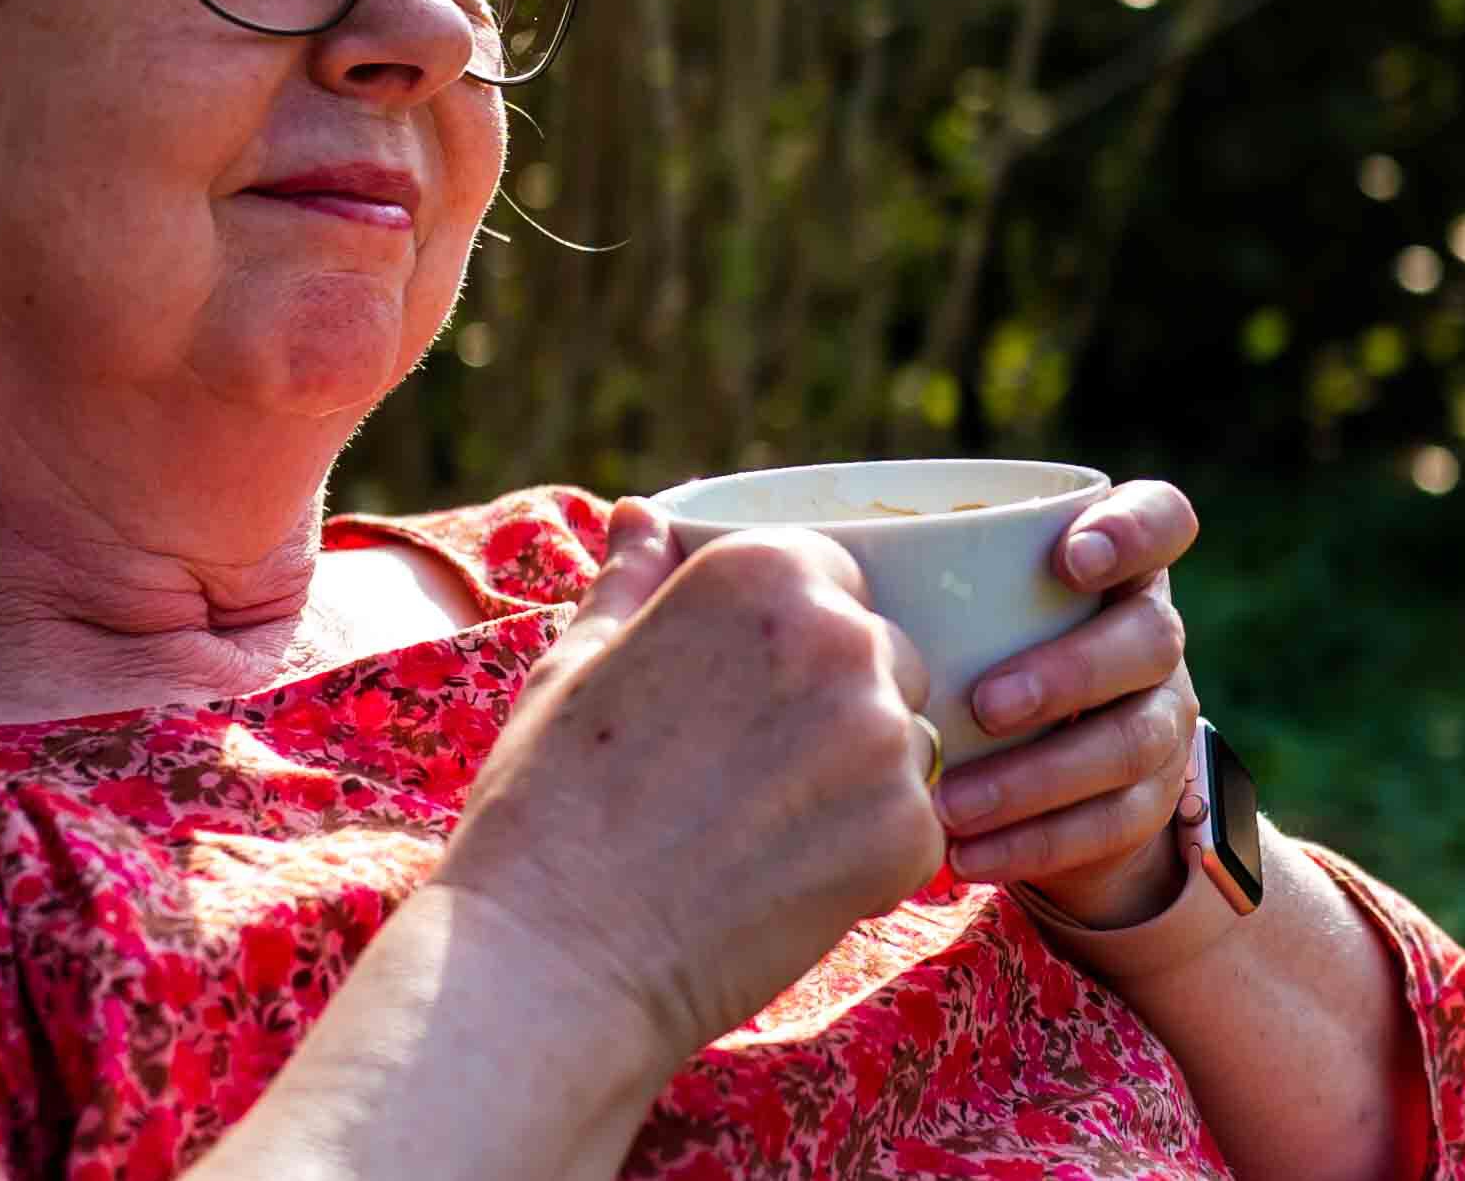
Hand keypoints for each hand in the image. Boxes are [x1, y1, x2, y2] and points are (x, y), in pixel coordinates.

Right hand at [435, 497, 947, 1071]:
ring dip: (856, 778)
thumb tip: (640, 514)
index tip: (735, 694)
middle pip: (883, 655)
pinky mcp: (909, 835)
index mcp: (759, 572)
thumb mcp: (578, 660)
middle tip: (743, 773)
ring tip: (756, 828)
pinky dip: (866, 856)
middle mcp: (839, 636)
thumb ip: (632, 580)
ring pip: (905, 741)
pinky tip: (780, 878)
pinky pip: (914, 827)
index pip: (831, 577)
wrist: (559, 950)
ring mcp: (884, 737)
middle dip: (833, 705)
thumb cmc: (550, 798)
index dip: (787, 640)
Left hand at [932, 480, 1204, 926]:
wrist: (1036, 776)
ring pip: (1131, 742)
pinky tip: (965, 852)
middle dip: (1068, 674)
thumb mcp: (941, 606)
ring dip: (1036, 776)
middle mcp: (1150, 634)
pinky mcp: (1150, 803)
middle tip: (983, 706)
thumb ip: (888, 567)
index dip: (1133, 532)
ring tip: (950, 802)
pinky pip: (1111, 825)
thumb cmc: (959, 655)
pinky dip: (1034, 842)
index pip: (1161, 518)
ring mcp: (1162, 719)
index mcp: (1111, 566)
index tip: (1067, 560)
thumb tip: (739, 528)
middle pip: (1149, 639)